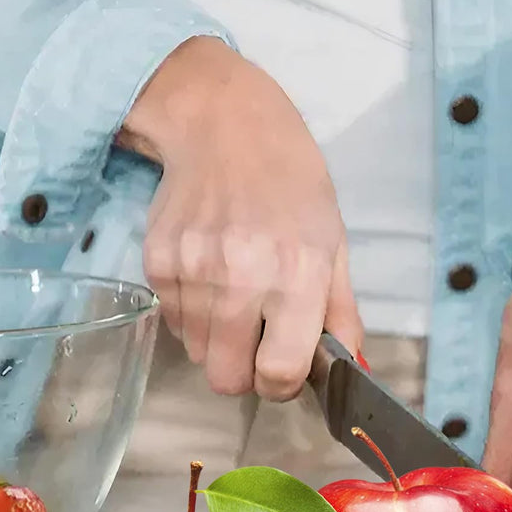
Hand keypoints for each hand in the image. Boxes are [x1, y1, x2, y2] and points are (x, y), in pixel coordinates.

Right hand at [118, 37, 361, 399]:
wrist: (226, 127)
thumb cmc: (291, 185)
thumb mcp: (333, 243)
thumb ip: (342, 313)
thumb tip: (352, 371)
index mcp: (298, 274)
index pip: (279, 373)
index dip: (283, 384)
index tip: (286, 369)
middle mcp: (243, 277)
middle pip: (228, 379)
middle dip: (245, 372)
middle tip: (258, 341)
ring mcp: (194, 270)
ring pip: (198, 354)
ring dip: (218, 340)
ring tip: (236, 293)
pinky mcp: (159, 262)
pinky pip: (173, 323)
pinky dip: (193, 313)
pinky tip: (211, 273)